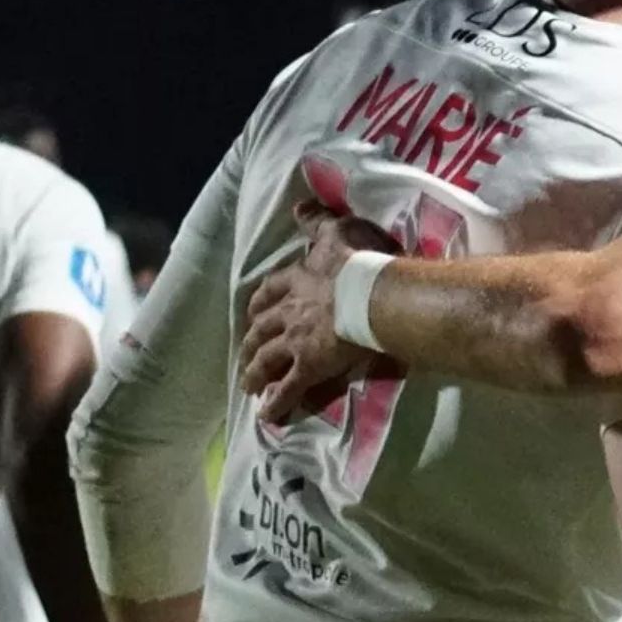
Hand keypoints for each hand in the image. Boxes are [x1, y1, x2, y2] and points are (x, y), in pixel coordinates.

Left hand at [239, 202, 397, 423]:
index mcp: (298, 280)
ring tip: (249, 386)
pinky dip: (276, 402)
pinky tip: (267, 416)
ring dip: (255, 372)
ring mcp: (296, 339)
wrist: (375, 295)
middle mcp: (290, 310)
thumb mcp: (339, 230)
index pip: (271, 290)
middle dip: (251, 342)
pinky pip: (288, 388)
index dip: (260, 302)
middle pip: (261, 328)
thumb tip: (298, 206)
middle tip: (247, 353)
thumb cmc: (363, 262)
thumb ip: (317, 221)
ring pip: (267, 358)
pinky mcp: (309, 365)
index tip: (253, 311)